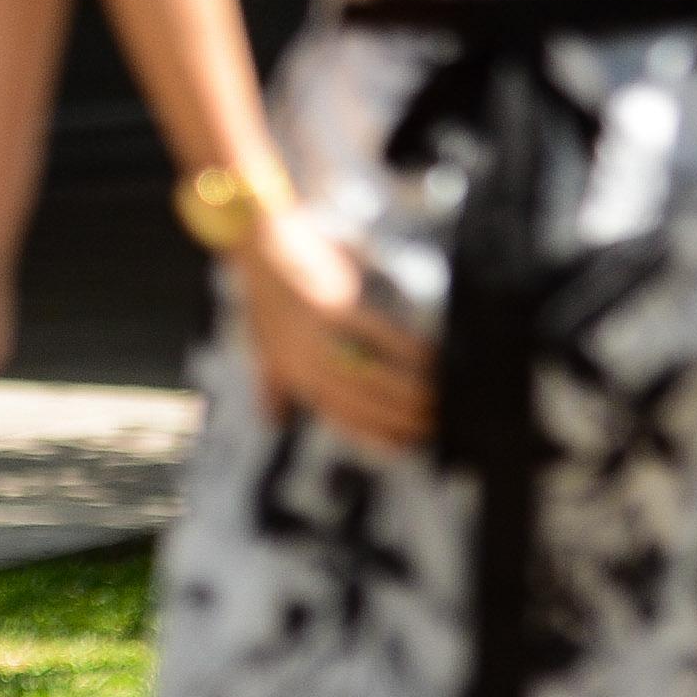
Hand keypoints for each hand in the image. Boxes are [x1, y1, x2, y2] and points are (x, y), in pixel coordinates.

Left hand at [237, 207, 435, 449]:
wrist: (257, 247)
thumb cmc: (263, 296)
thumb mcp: (259, 348)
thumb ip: (271, 386)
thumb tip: (273, 422)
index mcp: (291, 375)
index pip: (339, 416)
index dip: (374, 436)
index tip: (405, 449)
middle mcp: (303, 362)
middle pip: (361, 402)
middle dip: (400, 419)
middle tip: (434, 425)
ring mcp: (316, 337)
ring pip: (371, 376)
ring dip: (409, 391)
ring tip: (439, 400)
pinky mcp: (330, 306)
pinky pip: (376, 334)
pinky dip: (405, 348)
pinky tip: (429, 358)